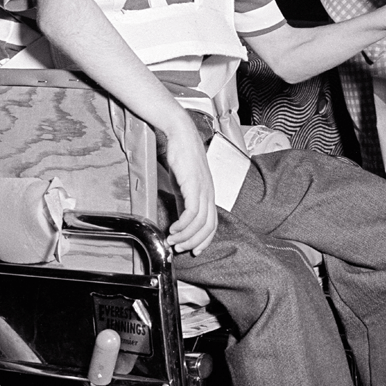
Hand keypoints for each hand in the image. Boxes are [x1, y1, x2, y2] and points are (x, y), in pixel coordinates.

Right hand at [162, 118, 218, 254]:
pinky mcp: (193, 185)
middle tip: (179, 249)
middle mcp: (209, 193)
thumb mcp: (183, 184)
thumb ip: (184, 201)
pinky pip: (191, 212)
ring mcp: (203, 189)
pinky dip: (182, 225)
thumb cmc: (183, 155)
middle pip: (208, 227)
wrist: (181, 134)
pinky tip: (173, 228)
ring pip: (200, 223)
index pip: (213, 224)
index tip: (193, 250)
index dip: (204, 240)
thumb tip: (181, 219)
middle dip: (194, 242)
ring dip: (185, 236)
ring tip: (172, 240)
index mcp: (208, 193)